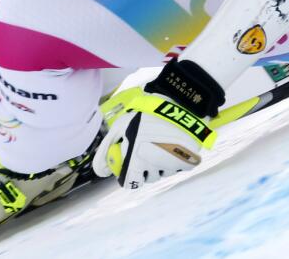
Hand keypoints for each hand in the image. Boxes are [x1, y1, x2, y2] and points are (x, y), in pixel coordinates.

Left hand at [92, 86, 216, 188]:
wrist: (178, 105)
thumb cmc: (145, 115)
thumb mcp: (120, 127)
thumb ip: (107, 148)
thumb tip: (101, 171)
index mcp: (136, 162)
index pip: (131, 183)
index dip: (129, 176)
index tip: (130, 166)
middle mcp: (154, 168)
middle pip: (149, 178)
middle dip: (145, 168)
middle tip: (146, 150)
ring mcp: (172, 166)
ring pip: (163, 172)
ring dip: (160, 163)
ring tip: (159, 142)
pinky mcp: (188, 162)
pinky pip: (178, 167)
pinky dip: (175, 159)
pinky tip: (172, 143)